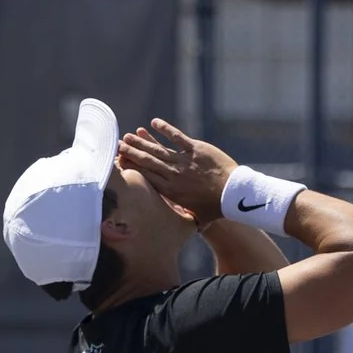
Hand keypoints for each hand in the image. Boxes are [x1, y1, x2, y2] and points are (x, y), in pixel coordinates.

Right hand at [117, 118, 238, 224]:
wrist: (234, 194)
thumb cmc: (216, 209)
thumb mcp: (196, 218)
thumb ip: (182, 219)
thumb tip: (174, 229)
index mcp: (170, 191)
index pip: (145, 177)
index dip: (131, 168)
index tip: (120, 162)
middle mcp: (173, 175)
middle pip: (147, 161)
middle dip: (131, 152)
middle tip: (118, 145)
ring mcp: (184, 161)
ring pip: (158, 149)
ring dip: (142, 141)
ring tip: (129, 135)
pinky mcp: (196, 150)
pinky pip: (176, 137)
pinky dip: (164, 129)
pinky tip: (153, 122)